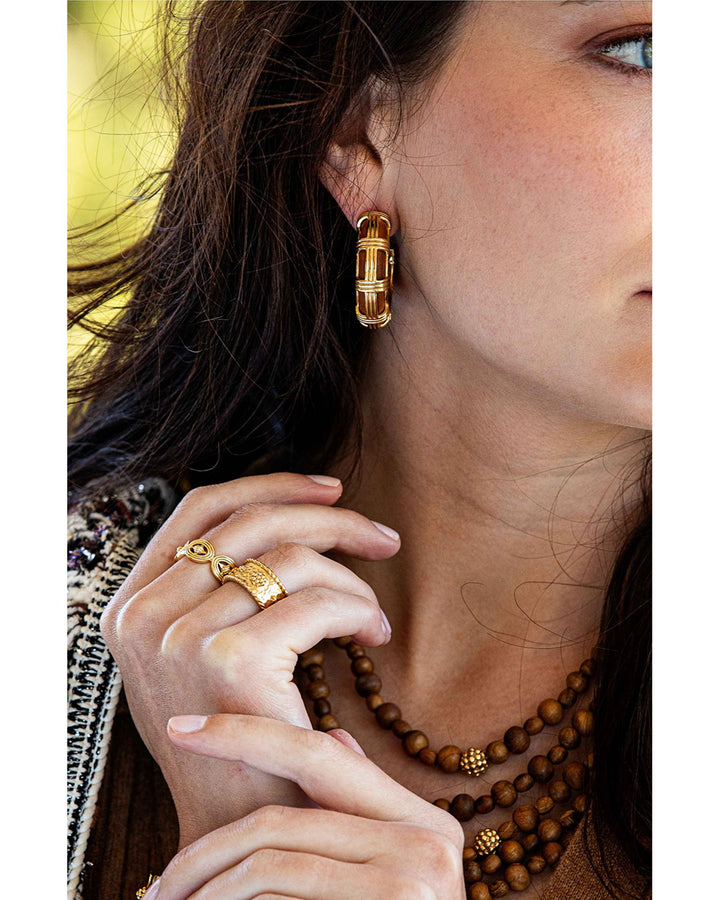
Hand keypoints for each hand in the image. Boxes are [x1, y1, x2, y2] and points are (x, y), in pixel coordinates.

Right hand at [99, 472, 400, 846]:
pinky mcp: (229, 660)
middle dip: (330, 519)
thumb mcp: (202, 654)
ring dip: (350, 578)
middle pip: (253, 522)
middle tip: (381, 536)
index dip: (270, 485)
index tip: (329, 489)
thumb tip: (282, 512)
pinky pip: (316, 601)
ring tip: (372, 617)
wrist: (238, 828)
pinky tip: (373, 637)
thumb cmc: (236, 739)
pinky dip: (358, 609)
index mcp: (132, 603)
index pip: (201, 509)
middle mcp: (144, 613)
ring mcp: (180, 635)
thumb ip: (216, 589)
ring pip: (292, 557)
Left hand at [144, 712, 464, 898]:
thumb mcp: (393, 875)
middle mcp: (427, 844)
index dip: (244, 733)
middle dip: (204, 851)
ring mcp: (413, 883)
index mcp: (425, 824)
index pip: (320, 754)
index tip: (182, 729)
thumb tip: (335, 737)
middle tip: (159, 886)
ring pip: (269, 863)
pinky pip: (281, 898)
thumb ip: (364, 813)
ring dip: (207, 891)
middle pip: (280, 819)